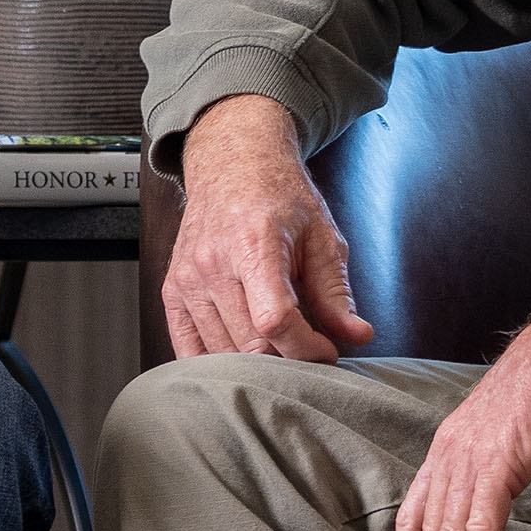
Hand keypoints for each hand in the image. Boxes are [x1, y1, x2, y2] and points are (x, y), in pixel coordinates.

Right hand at [163, 95, 374, 361]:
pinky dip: (216, 364)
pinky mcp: (172, 291)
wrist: (232, 166)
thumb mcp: (321, 237)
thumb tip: (357, 335)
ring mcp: (187, 279)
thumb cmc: (279, 199)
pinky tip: (241, 359)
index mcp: (253, 245)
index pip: (274, 321)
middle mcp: (213, 264)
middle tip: (308, 349)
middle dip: (288, 359)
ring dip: (256, 364)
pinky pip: (187, 348)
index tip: (327, 350)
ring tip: (281, 347)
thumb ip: (336, 293)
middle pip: (250, 344)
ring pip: (222, 353)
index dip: (307, 348)